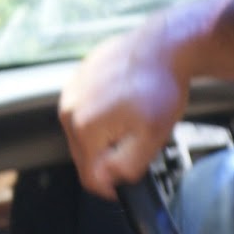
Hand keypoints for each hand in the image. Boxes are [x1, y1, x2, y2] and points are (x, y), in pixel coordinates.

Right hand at [59, 15, 187, 198]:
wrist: (164, 46)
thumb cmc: (161, 87)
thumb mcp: (153, 137)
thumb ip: (127, 165)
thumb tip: (108, 180)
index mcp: (84, 128)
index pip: (89, 177)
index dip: (112, 187)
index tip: (129, 179)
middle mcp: (69, 110)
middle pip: (86, 156)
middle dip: (111, 157)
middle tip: (139, 143)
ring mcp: (71, 92)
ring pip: (87, 134)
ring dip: (109, 136)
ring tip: (135, 119)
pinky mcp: (78, 79)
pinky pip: (88, 111)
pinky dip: (106, 116)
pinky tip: (127, 104)